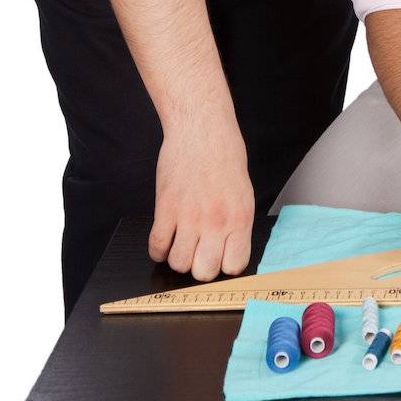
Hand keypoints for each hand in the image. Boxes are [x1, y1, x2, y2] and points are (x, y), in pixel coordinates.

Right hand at [148, 115, 254, 280]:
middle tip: (199, 253)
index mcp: (239, 217)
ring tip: (181, 244)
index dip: (225, 266)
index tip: (220, 258)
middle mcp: (216, 220)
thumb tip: (229, 250)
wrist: (202, 128)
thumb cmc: (224, 155)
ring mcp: (189, 216)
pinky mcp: (165, 207)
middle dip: (200, 267)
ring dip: (178, 258)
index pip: (234, 265)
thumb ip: (236, 223)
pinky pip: (157, 245)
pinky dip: (158, 250)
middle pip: (204, 272)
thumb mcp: (243, 192)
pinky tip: (164, 239)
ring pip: (179, 263)